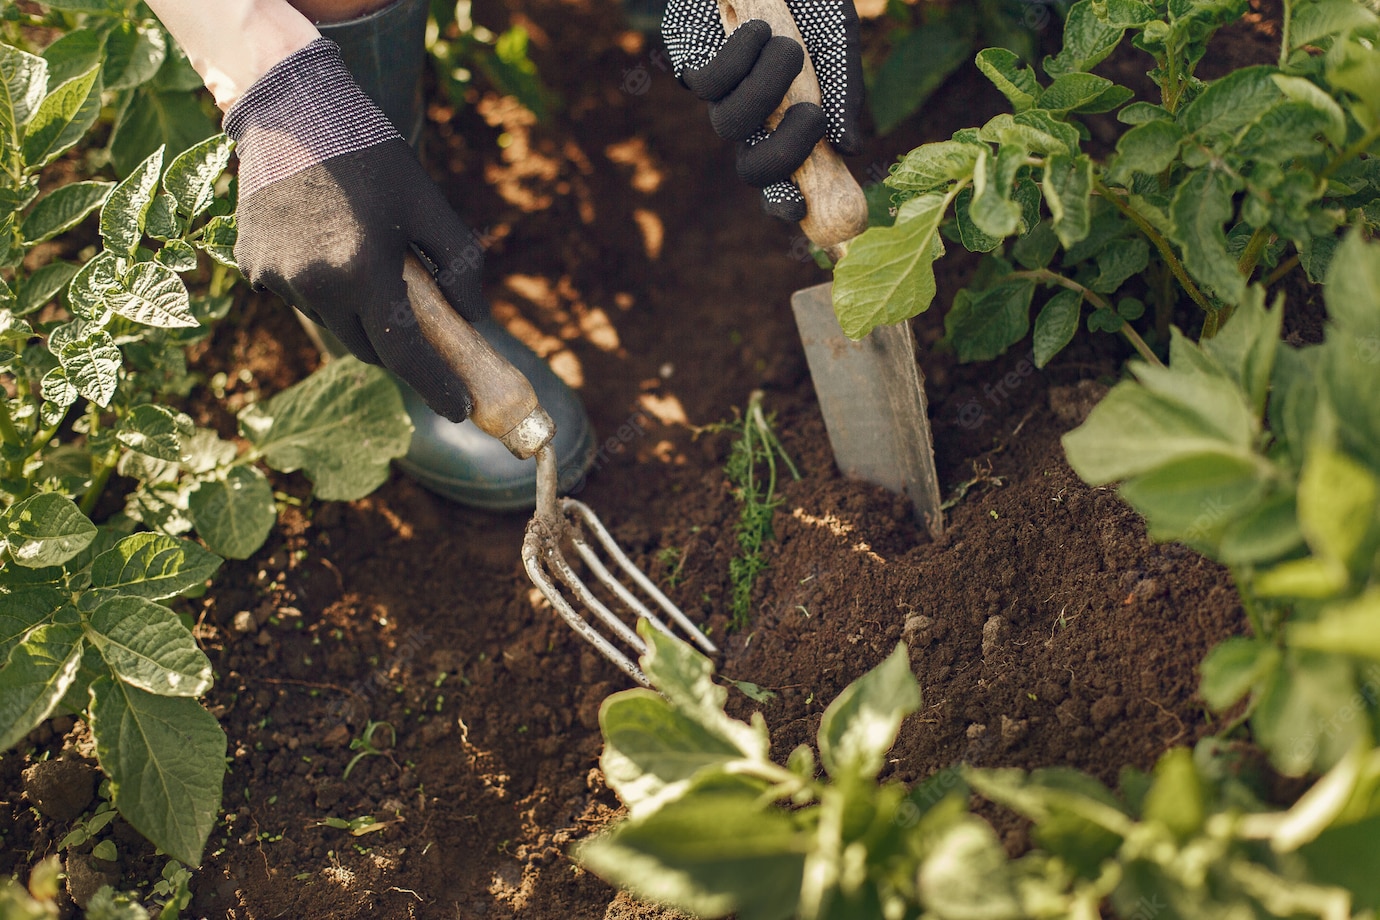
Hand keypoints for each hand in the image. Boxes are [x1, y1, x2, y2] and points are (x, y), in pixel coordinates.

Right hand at [226, 39, 484, 421]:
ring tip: (366, 261)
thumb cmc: (369, 154)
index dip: (435, 386)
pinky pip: (298, 297)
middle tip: (423, 333)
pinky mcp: (251, 265)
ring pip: (332, 322)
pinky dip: (321, 288)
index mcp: (362, 271)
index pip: (404, 353)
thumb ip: (459, 264)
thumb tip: (476, 317)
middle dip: (398, 348)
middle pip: (368, 347)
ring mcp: (276, 278)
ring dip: (357, 312)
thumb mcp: (428, 204)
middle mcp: (314, 284)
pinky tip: (326, 244)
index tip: (460, 409)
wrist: (291, 109)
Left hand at [662, 0, 863, 220]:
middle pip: (752, 169)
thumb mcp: (837, 39)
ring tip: (789, 47)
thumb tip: (851, 148)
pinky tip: (758, 30)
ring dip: (765, 91)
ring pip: (732, 124)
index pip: (784, 179)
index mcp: (789, 120)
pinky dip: (739, 61)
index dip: (785, 202)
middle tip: (813, 116)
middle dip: (782, 155)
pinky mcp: (690, 63)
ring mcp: (721, 93)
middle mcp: (754, 116)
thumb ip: (845, 92)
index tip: (800, 211)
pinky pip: (708, 85)